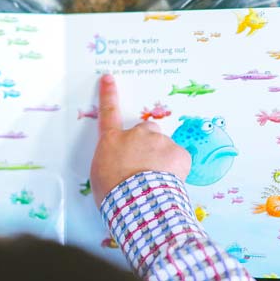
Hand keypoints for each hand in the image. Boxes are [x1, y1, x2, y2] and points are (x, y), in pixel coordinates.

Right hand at [89, 73, 190, 205]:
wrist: (136, 202)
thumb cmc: (114, 193)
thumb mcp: (101, 175)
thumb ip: (111, 161)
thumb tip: (119, 165)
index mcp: (113, 140)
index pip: (108, 112)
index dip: (109, 94)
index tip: (109, 79)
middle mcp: (137, 135)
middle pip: (146, 130)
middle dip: (147, 143)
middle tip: (145, 165)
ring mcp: (159, 141)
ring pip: (164, 146)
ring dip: (162, 159)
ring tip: (156, 181)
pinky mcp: (178, 153)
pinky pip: (179, 159)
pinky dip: (176, 169)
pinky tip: (169, 182)